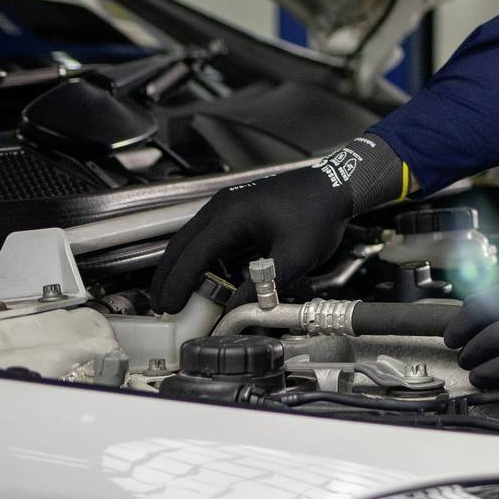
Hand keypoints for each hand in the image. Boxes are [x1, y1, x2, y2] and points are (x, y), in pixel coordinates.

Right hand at [150, 133, 408, 310]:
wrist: (337, 186)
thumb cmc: (319, 215)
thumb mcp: (293, 258)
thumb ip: (263, 286)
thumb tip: (237, 312)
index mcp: (231, 216)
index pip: (192, 255)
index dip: (177, 284)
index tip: (168, 307)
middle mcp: (221, 207)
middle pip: (180, 245)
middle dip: (168, 277)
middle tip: (161, 306)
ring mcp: (226, 205)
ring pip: (190, 240)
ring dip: (181, 267)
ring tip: (176, 296)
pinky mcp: (235, 209)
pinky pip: (206, 235)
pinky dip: (198, 257)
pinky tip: (202, 278)